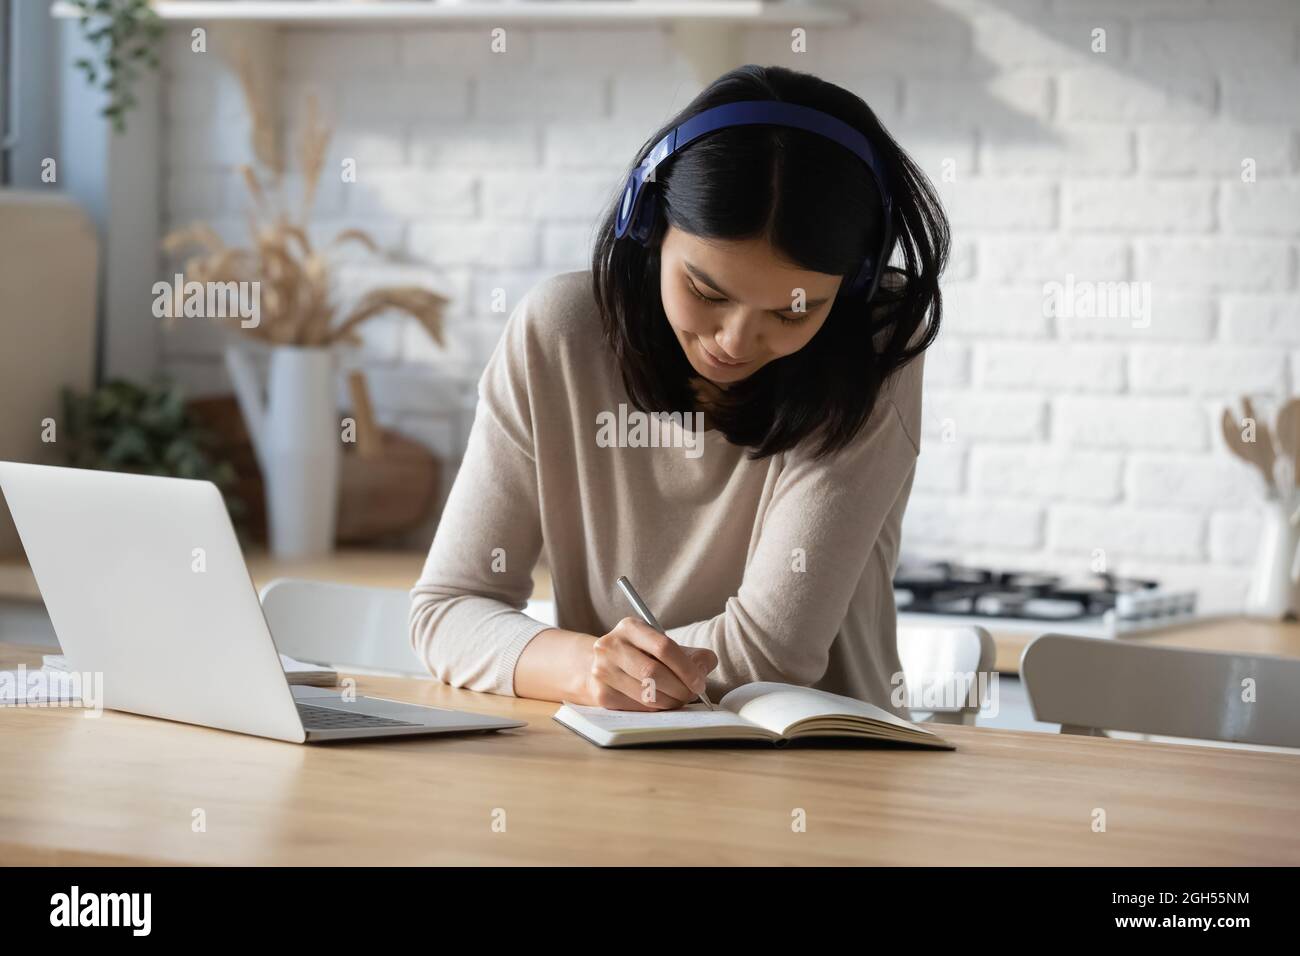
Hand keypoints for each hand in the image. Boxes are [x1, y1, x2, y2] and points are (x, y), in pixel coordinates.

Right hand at [582, 617, 717, 710]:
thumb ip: (692, 654)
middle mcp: (611, 646)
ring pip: (646, 694)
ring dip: (670, 702)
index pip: (663, 647)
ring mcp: (602, 670)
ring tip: (679, 699)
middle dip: (680, 688)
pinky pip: (637, 707)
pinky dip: (656, 709)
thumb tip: (702, 670)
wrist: (604, 664)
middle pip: (653, 673)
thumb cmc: (642, 654)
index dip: (686, 668)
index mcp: (630, 627)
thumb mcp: (664, 645)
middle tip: (692, 695)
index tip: (699, 683)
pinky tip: (660, 702)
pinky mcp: (601, 694)